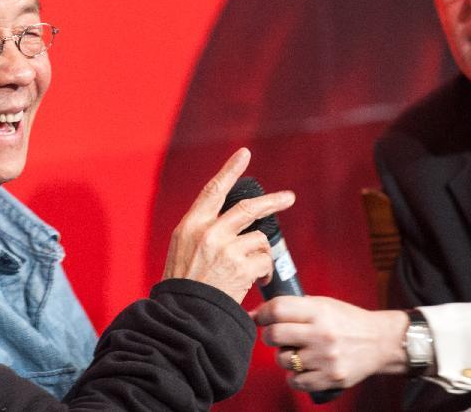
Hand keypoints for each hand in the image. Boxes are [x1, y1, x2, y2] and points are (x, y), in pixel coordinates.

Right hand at [162, 148, 295, 302]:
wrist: (183, 318)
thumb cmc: (184, 288)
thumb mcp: (182, 251)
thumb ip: (202, 232)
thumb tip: (229, 219)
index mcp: (190, 225)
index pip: (213, 190)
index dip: (230, 170)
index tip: (244, 154)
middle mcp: (207, 232)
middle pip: (248, 208)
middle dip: (272, 202)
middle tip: (288, 198)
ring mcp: (225, 248)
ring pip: (259, 239)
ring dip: (262, 254)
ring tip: (256, 271)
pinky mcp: (241, 266)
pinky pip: (264, 260)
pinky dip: (265, 271)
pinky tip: (256, 281)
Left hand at [252, 296, 408, 390]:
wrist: (380, 342)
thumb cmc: (348, 321)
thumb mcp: (324, 304)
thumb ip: (295, 307)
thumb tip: (256, 312)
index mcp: (319, 311)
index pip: (277, 309)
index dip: (262, 313)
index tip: (260, 317)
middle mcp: (322, 333)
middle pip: (274, 335)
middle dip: (269, 336)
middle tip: (275, 336)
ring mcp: (326, 358)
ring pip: (283, 360)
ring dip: (283, 357)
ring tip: (296, 352)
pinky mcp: (331, 378)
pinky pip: (296, 381)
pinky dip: (294, 376)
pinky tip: (302, 368)